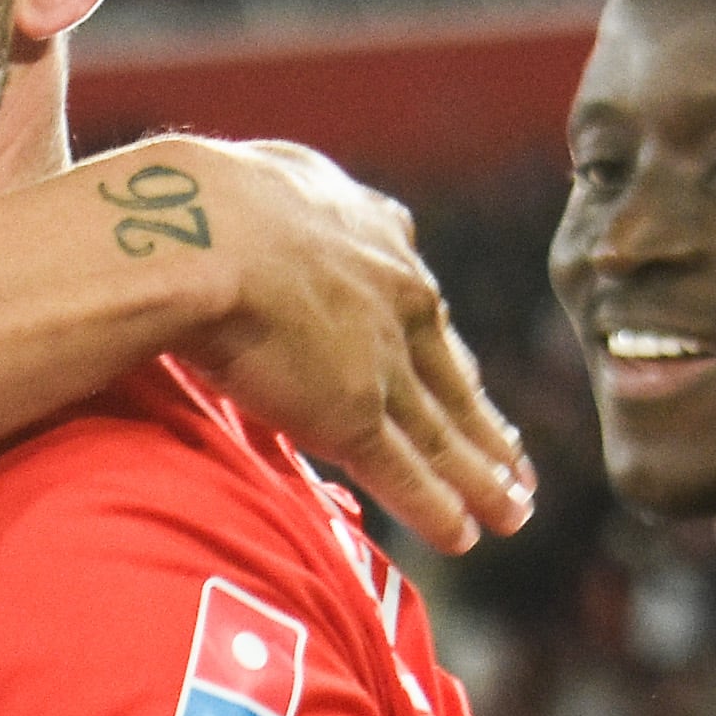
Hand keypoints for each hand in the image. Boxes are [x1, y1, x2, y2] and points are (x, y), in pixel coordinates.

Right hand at [99, 136, 533, 552]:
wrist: (201, 231)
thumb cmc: (207, 197)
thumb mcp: (267, 178)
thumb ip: (286, 197)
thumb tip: (264, 192)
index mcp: (376, 237)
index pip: (421, 309)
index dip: (444, 354)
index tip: (463, 382)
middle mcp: (398, 300)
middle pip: (451, 378)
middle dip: (484, 425)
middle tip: (514, 464)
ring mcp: (381, 362)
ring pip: (444, 432)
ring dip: (481, 479)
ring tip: (512, 512)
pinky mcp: (355, 414)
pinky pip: (406, 472)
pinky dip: (438, 509)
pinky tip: (464, 537)